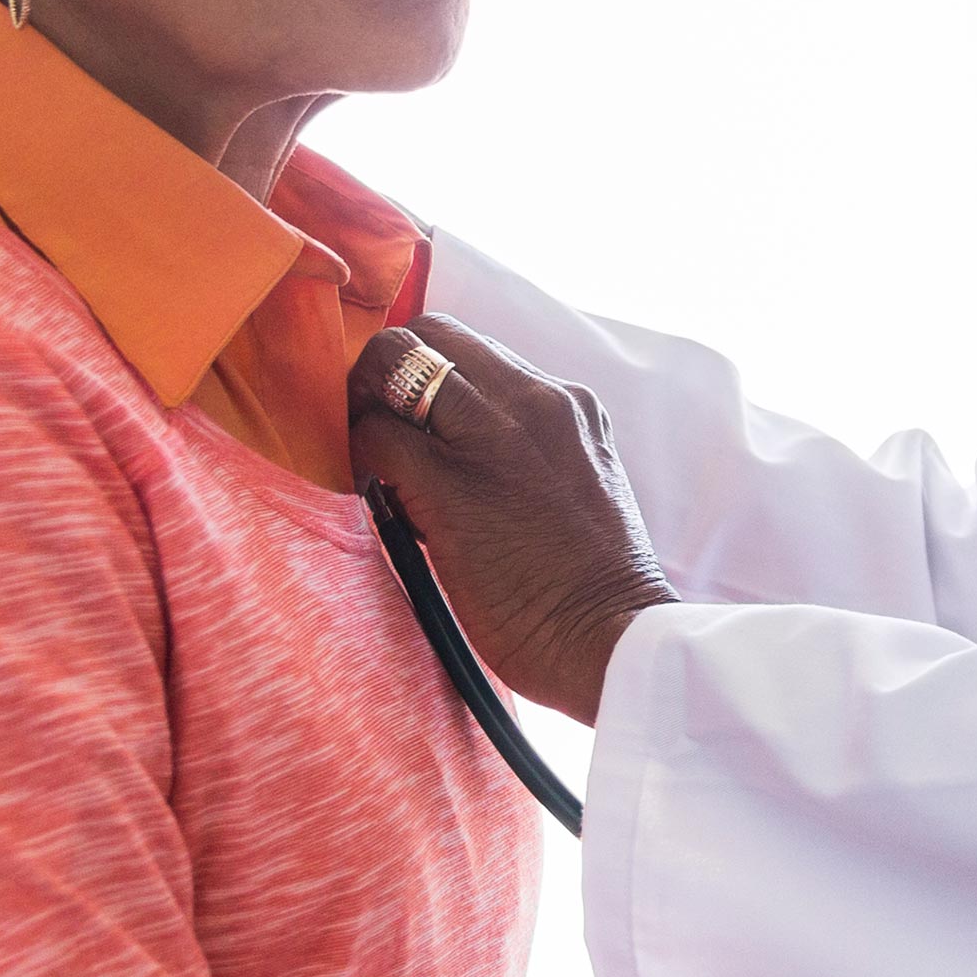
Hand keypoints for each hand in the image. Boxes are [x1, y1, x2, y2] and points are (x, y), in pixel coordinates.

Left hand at [349, 318, 676, 723]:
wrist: (614, 644)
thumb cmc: (593, 590)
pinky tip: (378, 496)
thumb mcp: (580, 486)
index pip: (474, 346)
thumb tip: (457, 449)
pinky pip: (376, 436)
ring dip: (366, 404)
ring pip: (393, 363)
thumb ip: (531, 451)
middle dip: (386, 370)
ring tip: (374, 461)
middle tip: (375, 426)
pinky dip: (361, 456)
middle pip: (428, 332)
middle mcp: (535, 401)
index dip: (430, 372)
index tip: (416, 417)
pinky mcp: (453, 486)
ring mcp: (494, 438)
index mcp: (568, 403)